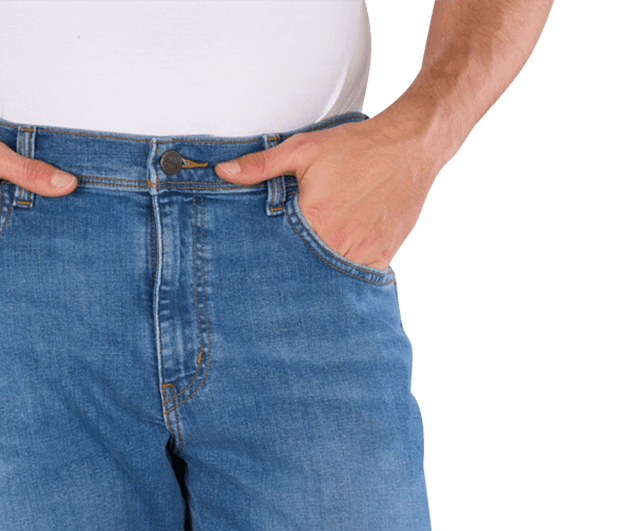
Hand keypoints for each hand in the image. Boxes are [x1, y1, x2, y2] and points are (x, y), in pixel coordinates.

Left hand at [216, 114, 439, 271]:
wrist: (411, 146)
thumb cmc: (357, 147)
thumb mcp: (305, 149)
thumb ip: (262, 165)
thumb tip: (223, 172)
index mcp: (316, 220)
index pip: (282, 254)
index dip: (271, 260)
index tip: (261, 266)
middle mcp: (339, 242)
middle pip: (306, 270)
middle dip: (294, 271)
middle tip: (284, 274)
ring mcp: (363, 253)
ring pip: (332, 278)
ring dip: (320, 277)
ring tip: (310, 273)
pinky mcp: (382, 256)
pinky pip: (358, 280)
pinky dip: (347, 278)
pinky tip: (336, 271)